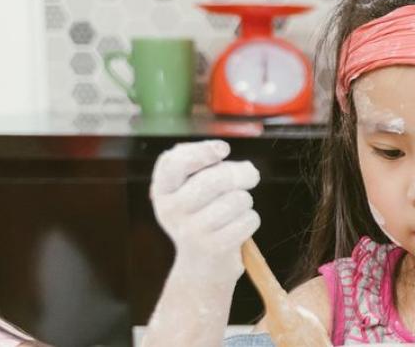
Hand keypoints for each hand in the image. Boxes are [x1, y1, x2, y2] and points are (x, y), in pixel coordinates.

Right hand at [149, 139, 261, 281]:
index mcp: (163, 191)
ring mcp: (191, 230)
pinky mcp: (213, 247)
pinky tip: (238, 227)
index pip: (173, 163)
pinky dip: (250, 220)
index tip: (224, 149)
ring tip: (235, 210)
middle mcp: (171, 210)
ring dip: (245, 201)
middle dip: (241, 174)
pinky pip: (248, 219)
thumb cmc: (204, 216)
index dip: (201, 151)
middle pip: (215, 179)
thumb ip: (209, 168)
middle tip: (251, 175)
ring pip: (237, 199)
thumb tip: (238, 163)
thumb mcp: (192, 191)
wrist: (201, 265)